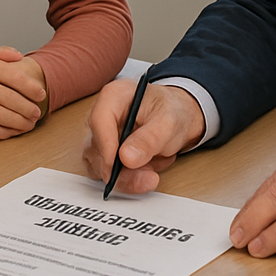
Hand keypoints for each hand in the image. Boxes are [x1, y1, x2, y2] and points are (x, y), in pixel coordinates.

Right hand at [0, 47, 47, 139]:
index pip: (10, 75)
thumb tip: (19, 57)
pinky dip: (1, 132)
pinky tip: (11, 132)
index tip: (41, 95)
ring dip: (18, 123)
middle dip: (26, 108)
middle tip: (37, 114)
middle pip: (6, 97)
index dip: (29, 87)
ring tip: (28, 125)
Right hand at [81, 80, 204, 195]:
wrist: (177, 119)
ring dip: (130, 176)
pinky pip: (110, 176)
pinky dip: (131, 179)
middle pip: (98, 150)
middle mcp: (101, 117)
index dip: (108, 146)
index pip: (99, 122)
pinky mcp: (103, 156)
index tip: (124, 164)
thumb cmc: (171, 111)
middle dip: (124, 170)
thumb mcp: (169, 122)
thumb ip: (149, 139)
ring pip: (102, 168)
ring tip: (156, 164)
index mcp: (113, 96)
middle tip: (151, 177)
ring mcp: (100, 138)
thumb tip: (126, 158)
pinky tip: (148, 167)